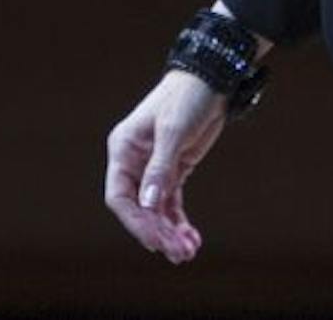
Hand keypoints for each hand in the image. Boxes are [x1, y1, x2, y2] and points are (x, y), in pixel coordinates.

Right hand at [104, 70, 226, 263]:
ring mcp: (154, 169)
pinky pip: (172, 203)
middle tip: (178, 253)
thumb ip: (160, 168)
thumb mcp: (173, 130)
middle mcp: (134, 163)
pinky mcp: (175, 170)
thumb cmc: (187, 97)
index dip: (135, 221)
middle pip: (140, 208)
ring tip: (187, 253)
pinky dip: (180, 221)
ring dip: (170, 232)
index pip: (119, 196)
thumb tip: (149, 204)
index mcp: (123, 151)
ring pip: (157, 210)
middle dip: (158, 232)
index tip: (154, 240)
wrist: (213, 80)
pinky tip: (192, 238)